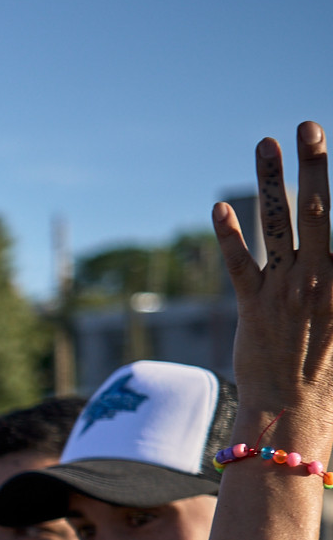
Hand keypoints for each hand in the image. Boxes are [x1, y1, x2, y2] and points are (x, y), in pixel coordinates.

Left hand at [215, 122, 332, 441]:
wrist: (296, 416)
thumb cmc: (331, 376)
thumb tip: (328, 260)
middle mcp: (322, 277)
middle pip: (320, 208)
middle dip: (316, 164)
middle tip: (310, 124)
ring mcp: (286, 290)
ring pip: (277, 224)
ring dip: (270, 181)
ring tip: (265, 143)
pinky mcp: (253, 307)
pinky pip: (239, 263)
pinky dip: (229, 235)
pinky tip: (217, 207)